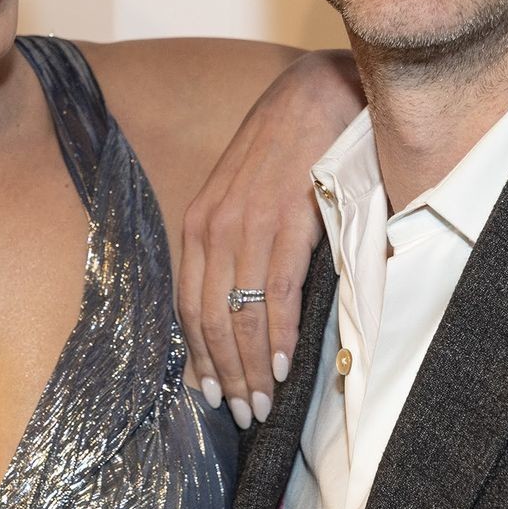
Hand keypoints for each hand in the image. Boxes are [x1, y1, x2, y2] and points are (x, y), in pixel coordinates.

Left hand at [178, 49, 360, 426]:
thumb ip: (238, 246)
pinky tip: (282, 365)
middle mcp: (214, 228)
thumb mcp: (245, 196)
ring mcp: (247, 226)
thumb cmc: (287, 148)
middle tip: (242, 414)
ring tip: (263, 403)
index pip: (188, 308)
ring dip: (249, 368)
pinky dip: (277, 335)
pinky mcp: (286, 222)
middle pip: (209, 320)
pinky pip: (276, 293)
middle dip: (224, 375)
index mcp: (199, 224)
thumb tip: (243, 306)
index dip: (199, 359)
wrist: (319, 94)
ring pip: (238, 315)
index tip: (211, 396)